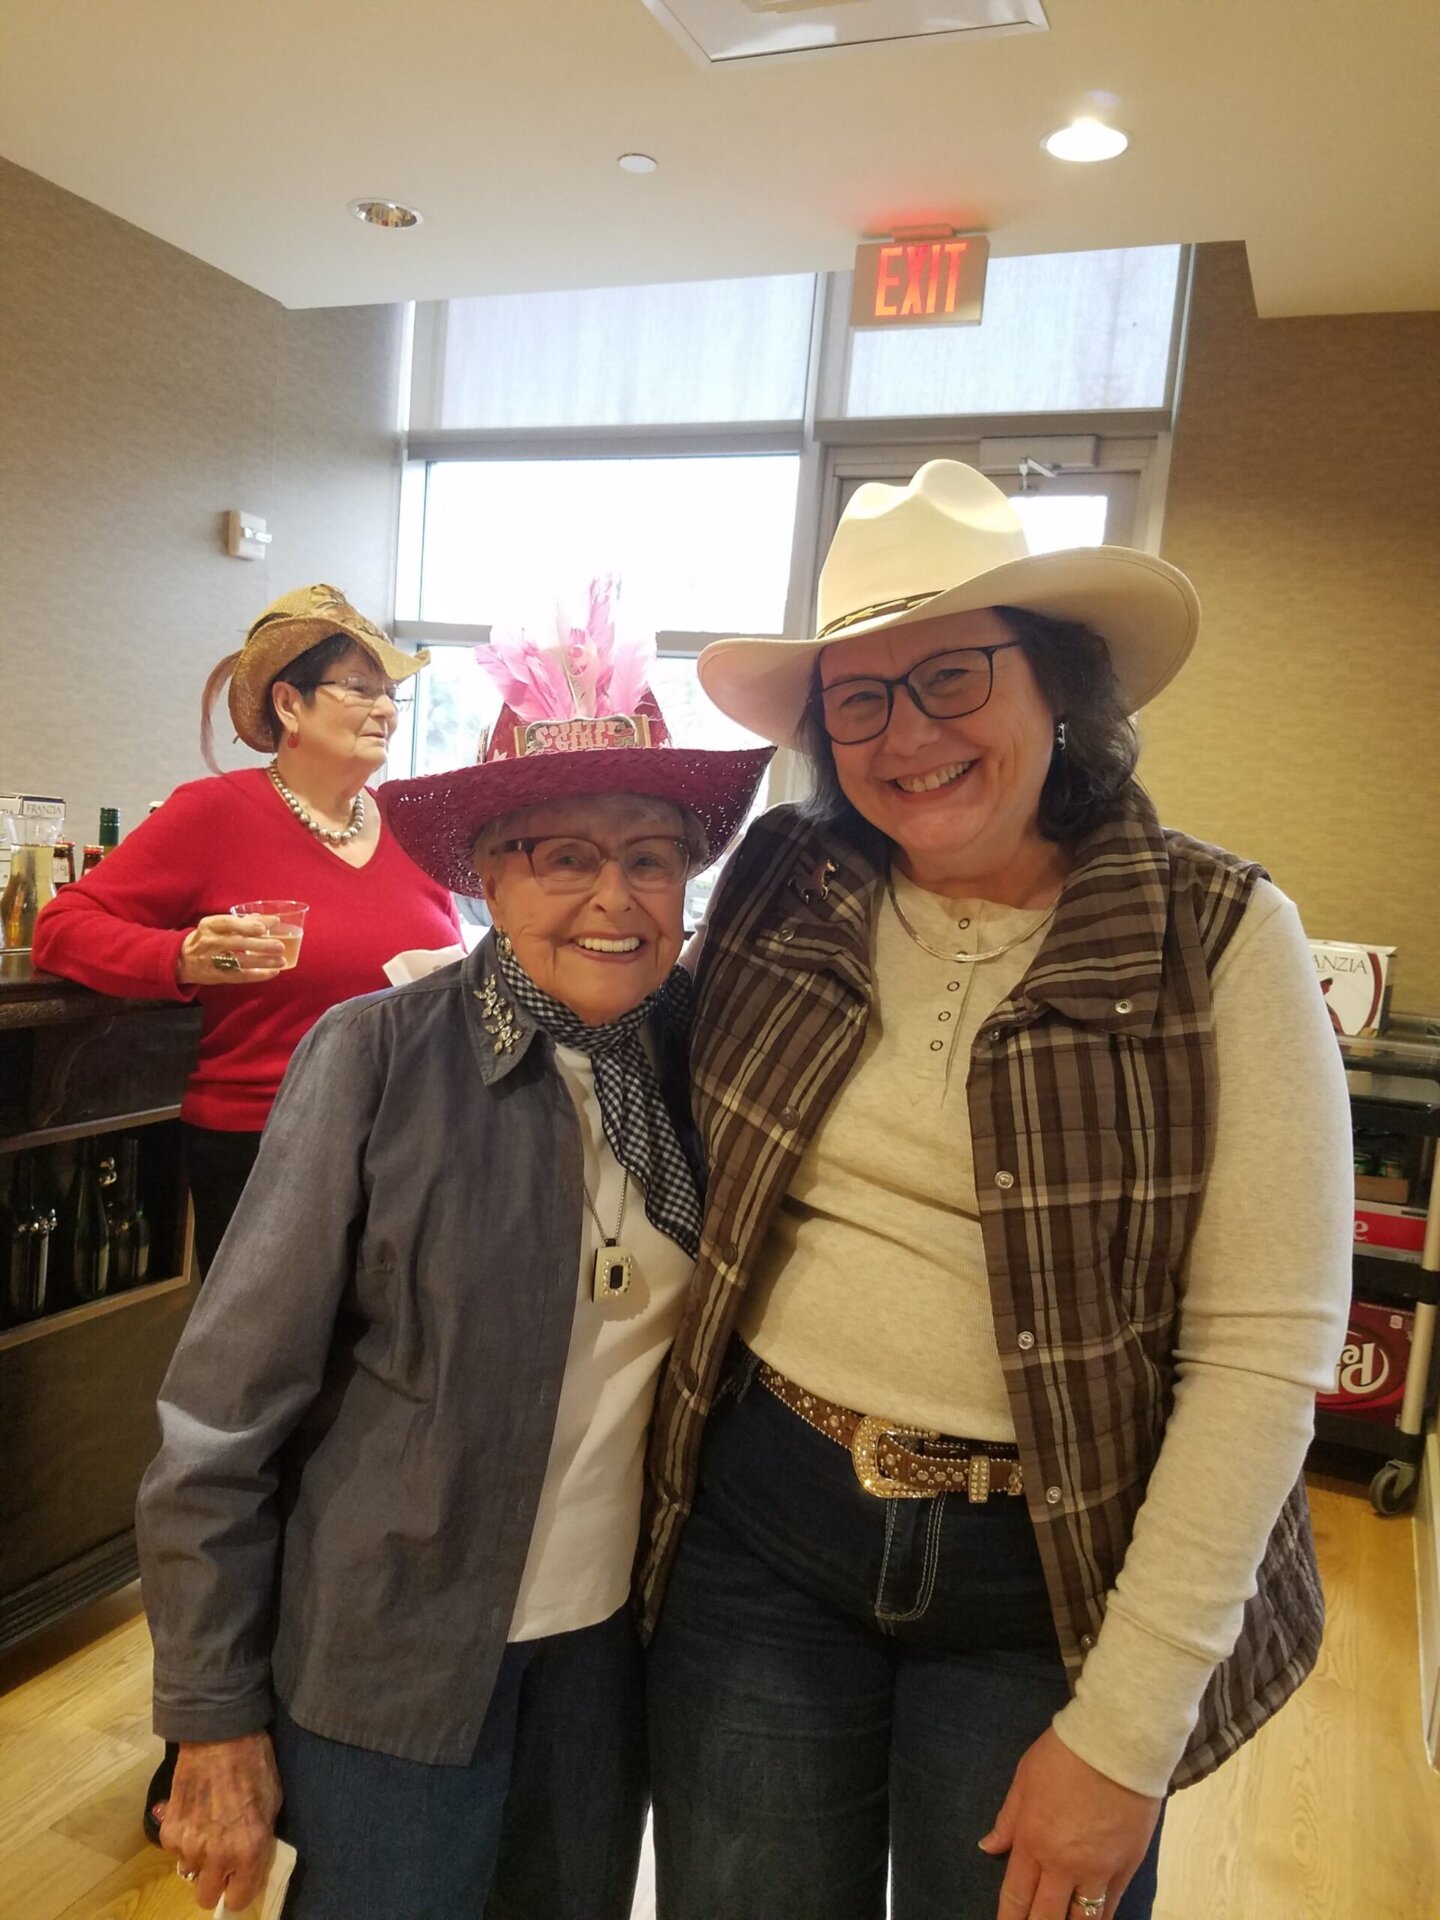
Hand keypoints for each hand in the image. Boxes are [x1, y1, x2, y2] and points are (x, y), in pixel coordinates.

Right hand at [157, 1731, 282, 1910]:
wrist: (219, 1735)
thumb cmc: (254, 1764)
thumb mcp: (272, 1802)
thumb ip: (260, 1839)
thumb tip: (251, 1861)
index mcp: (248, 1850)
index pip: (239, 1898)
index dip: (240, 1889)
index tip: (240, 1877)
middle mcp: (217, 1855)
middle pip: (207, 1897)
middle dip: (214, 1881)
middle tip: (221, 1858)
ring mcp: (189, 1845)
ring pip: (189, 1870)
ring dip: (198, 1856)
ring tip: (208, 1825)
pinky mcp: (168, 1831)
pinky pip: (175, 1849)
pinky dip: (183, 1837)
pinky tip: (194, 1812)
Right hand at [177, 915, 285, 987]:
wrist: (183, 960)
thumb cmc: (207, 938)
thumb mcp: (218, 926)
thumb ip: (243, 922)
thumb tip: (270, 920)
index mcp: (209, 925)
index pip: (227, 923)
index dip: (246, 926)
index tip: (263, 928)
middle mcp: (209, 942)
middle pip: (236, 943)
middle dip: (259, 945)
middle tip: (279, 946)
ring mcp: (212, 961)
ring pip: (239, 961)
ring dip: (262, 962)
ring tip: (281, 960)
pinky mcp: (217, 976)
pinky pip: (240, 976)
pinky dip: (258, 975)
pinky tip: (273, 972)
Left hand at [979, 1727, 1161, 1919]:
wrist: (1117, 1743)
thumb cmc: (1064, 1754)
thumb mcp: (1024, 1779)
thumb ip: (1008, 1819)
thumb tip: (989, 1847)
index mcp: (1033, 1841)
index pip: (1015, 1895)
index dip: (1008, 1919)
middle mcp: (1063, 1864)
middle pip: (1046, 1916)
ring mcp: (1098, 1870)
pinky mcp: (1127, 1867)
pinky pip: (1111, 1907)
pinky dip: (1099, 1918)